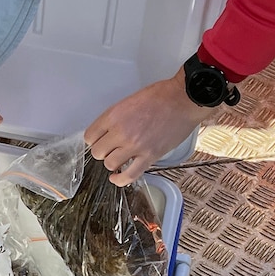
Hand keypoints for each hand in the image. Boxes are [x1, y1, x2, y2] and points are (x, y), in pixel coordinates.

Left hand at [84, 67, 217, 185]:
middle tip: (110, 148)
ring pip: (109, 164)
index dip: (94, 140)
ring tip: (119, 158)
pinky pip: (128, 175)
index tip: (99, 141)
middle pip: (97, 152)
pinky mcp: (149, 157)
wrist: (184, 99)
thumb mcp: (130, 101)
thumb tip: (107, 132)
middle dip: (103, 151)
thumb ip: (116, 118)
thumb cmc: (162, 96)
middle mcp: (121, 132)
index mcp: (114, 115)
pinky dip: (120, 180)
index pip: (90, 136)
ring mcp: (135, 146)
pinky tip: (117, 177)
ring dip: (112, 163)